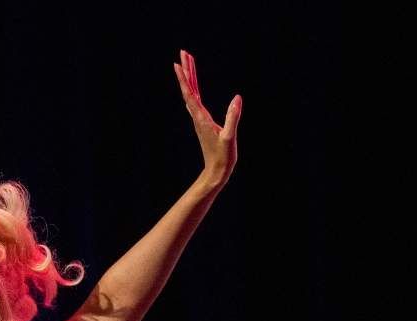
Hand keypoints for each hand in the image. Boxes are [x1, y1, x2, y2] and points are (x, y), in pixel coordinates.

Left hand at [173, 50, 239, 187]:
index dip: (184, 78)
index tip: (178, 63)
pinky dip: (194, 90)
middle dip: (187, 70)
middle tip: (183, 53)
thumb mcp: (230, 137)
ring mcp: (199, 120)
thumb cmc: (223, 156)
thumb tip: (237, 98)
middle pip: (189, 89)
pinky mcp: (203, 123)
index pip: (190, 93)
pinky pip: (196, 102)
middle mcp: (197, 117)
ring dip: (190, 78)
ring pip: (192, 94)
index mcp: (201, 118)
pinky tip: (193, 89)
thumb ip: (233, 117)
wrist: (216, 172)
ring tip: (189, 63)